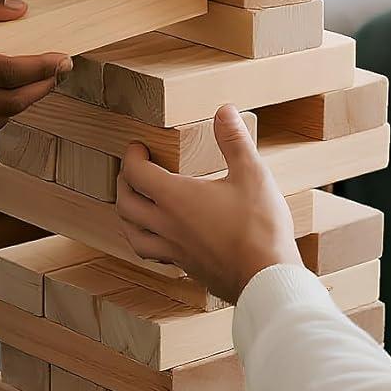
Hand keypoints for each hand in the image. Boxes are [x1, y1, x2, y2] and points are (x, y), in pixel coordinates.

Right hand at [0, 0, 69, 130]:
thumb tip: (22, 11)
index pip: (8, 73)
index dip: (42, 68)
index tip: (64, 58)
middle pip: (9, 103)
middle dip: (41, 88)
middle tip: (58, 71)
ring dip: (23, 104)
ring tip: (39, 82)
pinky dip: (0, 111)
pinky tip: (10, 93)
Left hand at [116, 105, 300, 302]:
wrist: (267, 279)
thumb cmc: (260, 227)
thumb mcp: (252, 174)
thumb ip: (234, 140)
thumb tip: (224, 110)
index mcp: (176, 198)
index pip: (136, 173)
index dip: (131, 156)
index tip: (138, 146)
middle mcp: (167, 226)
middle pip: (125, 204)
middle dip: (123, 183)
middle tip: (132, 171)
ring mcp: (175, 251)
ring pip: (133, 235)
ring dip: (127, 216)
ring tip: (134, 205)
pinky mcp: (187, 268)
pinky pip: (154, 254)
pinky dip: (147, 241)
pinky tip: (162, 238)